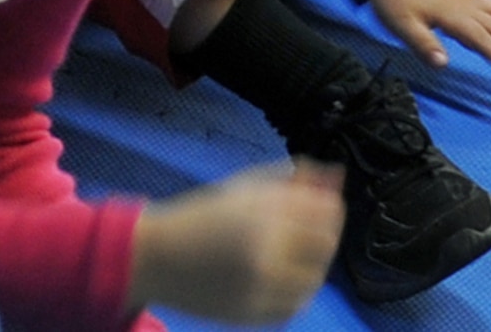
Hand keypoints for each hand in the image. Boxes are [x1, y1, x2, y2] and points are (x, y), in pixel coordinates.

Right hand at [127, 159, 344, 321]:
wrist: (154, 257)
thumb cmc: (203, 215)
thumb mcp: (246, 187)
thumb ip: (294, 180)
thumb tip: (337, 175)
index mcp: (265, 211)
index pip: (328, 211)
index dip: (332, 209)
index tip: (321, 210)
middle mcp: (265, 249)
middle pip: (326, 245)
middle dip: (324, 238)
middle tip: (307, 237)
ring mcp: (257, 286)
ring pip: (314, 280)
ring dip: (311, 267)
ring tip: (291, 260)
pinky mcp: (248, 315)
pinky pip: (292, 308)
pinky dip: (294, 296)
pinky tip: (279, 282)